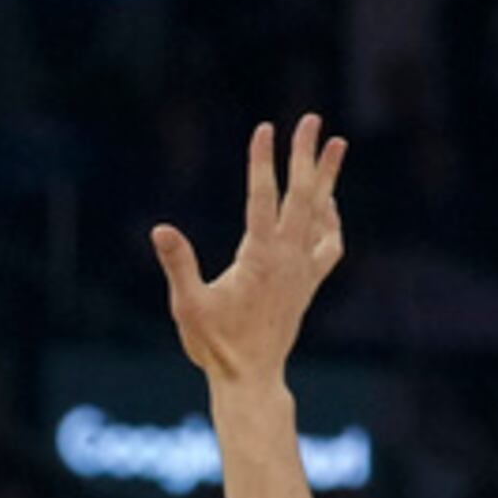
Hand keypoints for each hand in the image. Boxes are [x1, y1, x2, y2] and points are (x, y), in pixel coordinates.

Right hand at [152, 116, 347, 388]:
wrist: (251, 377)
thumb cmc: (215, 345)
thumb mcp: (188, 305)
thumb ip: (179, 264)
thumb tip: (160, 230)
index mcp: (258, 258)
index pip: (263, 198)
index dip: (262, 162)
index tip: (264, 129)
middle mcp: (287, 257)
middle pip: (302, 195)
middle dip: (305, 155)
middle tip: (311, 119)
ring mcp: (302, 269)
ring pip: (322, 213)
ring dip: (328, 177)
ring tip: (337, 143)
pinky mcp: (308, 282)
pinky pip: (329, 242)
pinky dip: (330, 218)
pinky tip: (327, 203)